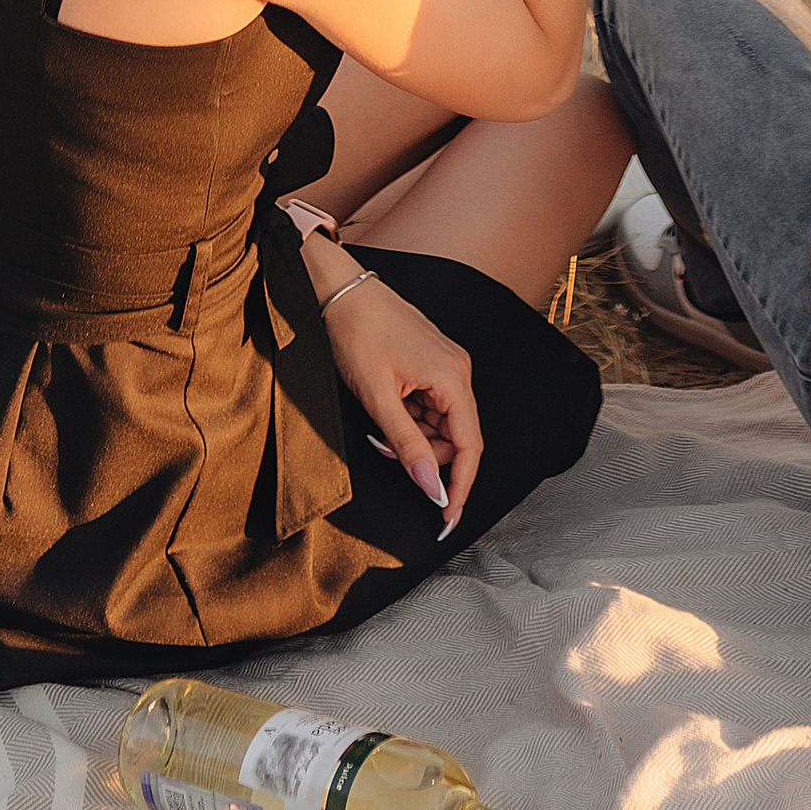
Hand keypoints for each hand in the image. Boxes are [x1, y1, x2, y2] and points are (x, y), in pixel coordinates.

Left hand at [320, 267, 482, 536]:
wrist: (340, 291)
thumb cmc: (358, 335)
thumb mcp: (378, 399)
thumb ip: (407, 445)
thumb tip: (431, 487)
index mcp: (452, 378)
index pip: (470, 446)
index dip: (460, 486)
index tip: (447, 518)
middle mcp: (457, 370)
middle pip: (456, 436)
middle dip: (427, 457)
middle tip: (390, 455)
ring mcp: (446, 364)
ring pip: (441, 423)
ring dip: (415, 438)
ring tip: (381, 429)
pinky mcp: (432, 362)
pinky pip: (431, 405)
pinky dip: (411, 419)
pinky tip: (387, 411)